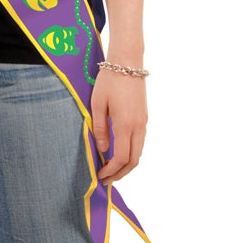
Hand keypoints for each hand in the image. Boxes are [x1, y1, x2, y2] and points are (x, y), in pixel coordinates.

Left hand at [92, 66, 146, 182]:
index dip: (111, 170)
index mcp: (125, 124)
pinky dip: (131, 153)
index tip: (100, 176)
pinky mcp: (144, 116)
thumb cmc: (109, 80)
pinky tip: (120, 153)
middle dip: (121, 173)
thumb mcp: (97, 104)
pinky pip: (140, 142)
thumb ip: (100, 128)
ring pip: (139, 152)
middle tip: (107, 180)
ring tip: (112, 170)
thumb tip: (103, 149)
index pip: (121, 158)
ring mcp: (144, 121)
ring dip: (127, 165)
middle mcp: (138, 126)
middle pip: (134, 160)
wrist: (128, 61)